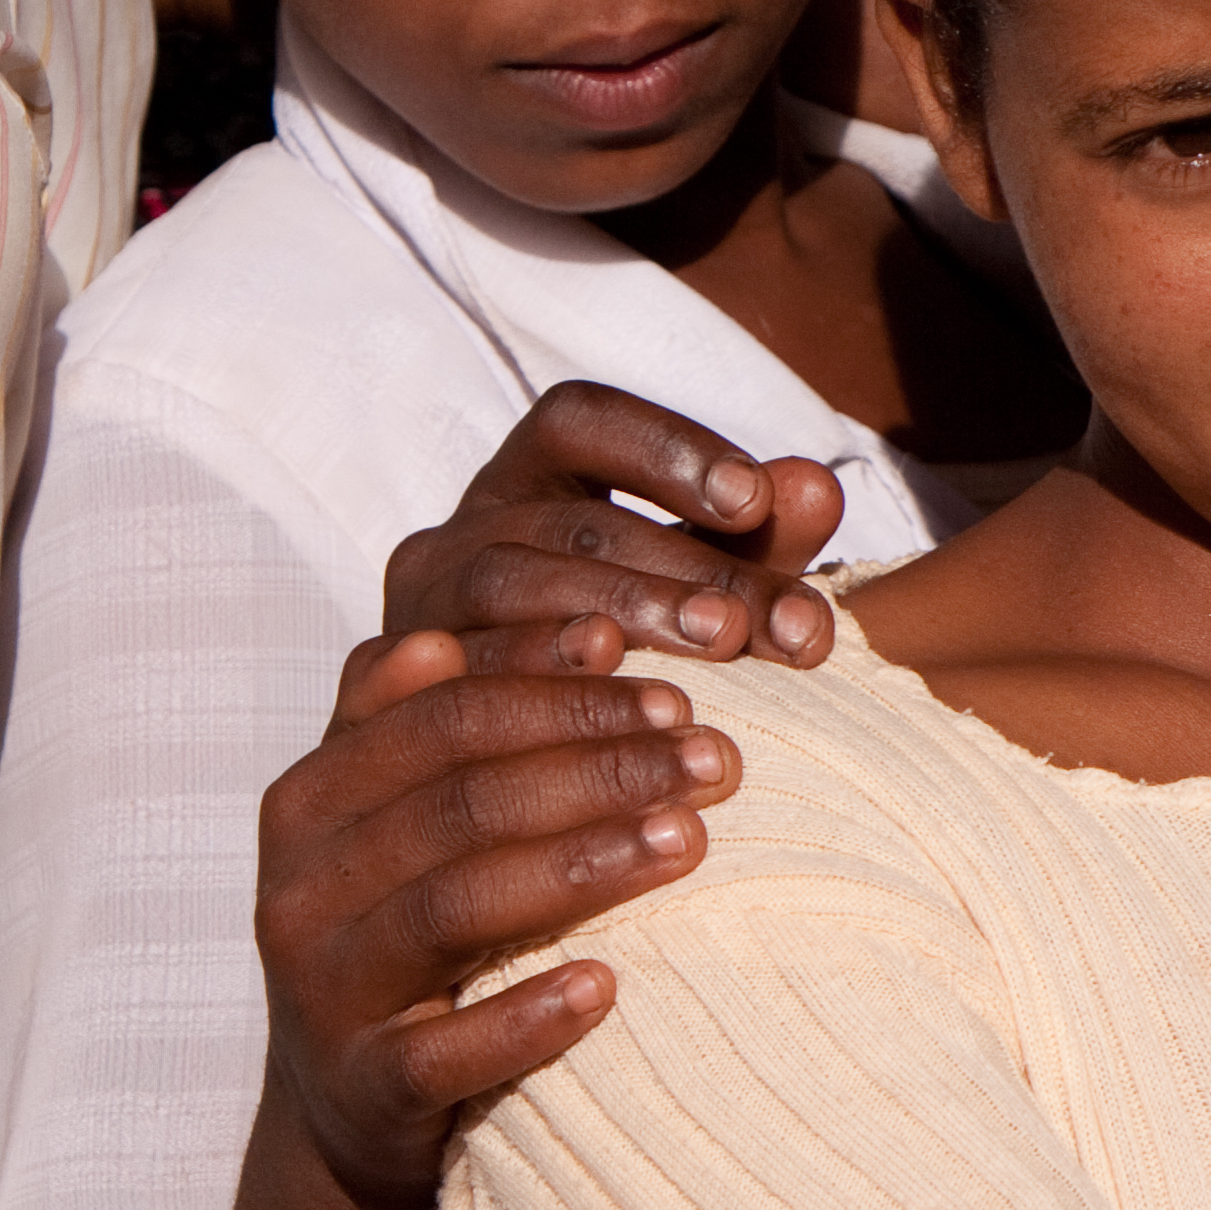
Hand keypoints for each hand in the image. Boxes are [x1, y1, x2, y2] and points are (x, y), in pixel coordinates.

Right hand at [256, 628, 737, 1209]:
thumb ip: (484, 714)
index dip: (562, 689)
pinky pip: (445, 1049)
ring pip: (457, 905)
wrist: (365, 1103)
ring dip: (584, 868)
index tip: (675, 682)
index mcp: (318, 792)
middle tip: (716, 759)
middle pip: (462, 800)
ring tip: (692, 840)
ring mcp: (323, 989)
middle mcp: (301, 881)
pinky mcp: (363, 1085)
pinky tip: (609, 987)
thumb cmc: (426, 922)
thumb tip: (596, 620)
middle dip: (599, 768)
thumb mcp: (427, 813)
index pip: (446, 711)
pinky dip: (528, 1018)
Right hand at [376, 385, 847, 682]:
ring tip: (719, 648)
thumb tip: (820, 488)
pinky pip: (461, 676)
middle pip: (566, 520)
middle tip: (767, 615)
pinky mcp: (390, 686)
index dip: (665, 447)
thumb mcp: (695, 594)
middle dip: (677, 561)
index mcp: (525, 484)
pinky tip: (628, 710)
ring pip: (507, 585)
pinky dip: (547, 686)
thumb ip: (755, 542)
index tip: (754, 498)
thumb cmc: (621, 669)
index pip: (580, 422)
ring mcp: (416, 609)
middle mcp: (458, 533)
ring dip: (619, 612)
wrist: (489, 787)